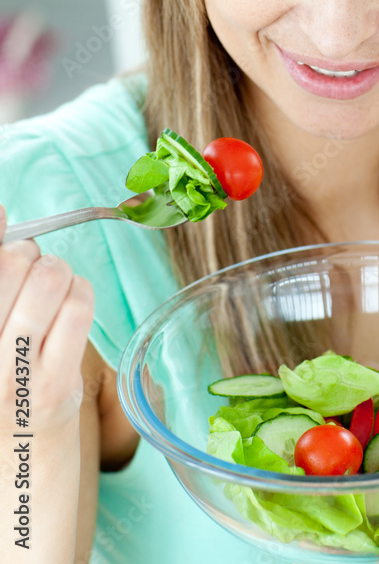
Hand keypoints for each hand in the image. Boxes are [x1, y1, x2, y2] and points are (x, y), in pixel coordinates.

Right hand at [0, 202, 94, 436]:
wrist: (16, 456)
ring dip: (57, 271)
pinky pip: (79, 308)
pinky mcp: (55, 387)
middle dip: (28, 254)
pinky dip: (80, 292)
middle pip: (13, 262)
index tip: (6, 223)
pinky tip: (70, 306)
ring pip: (50, 278)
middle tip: (29, 269)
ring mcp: (12, 375)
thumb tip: (2, 212)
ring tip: (50, 289)